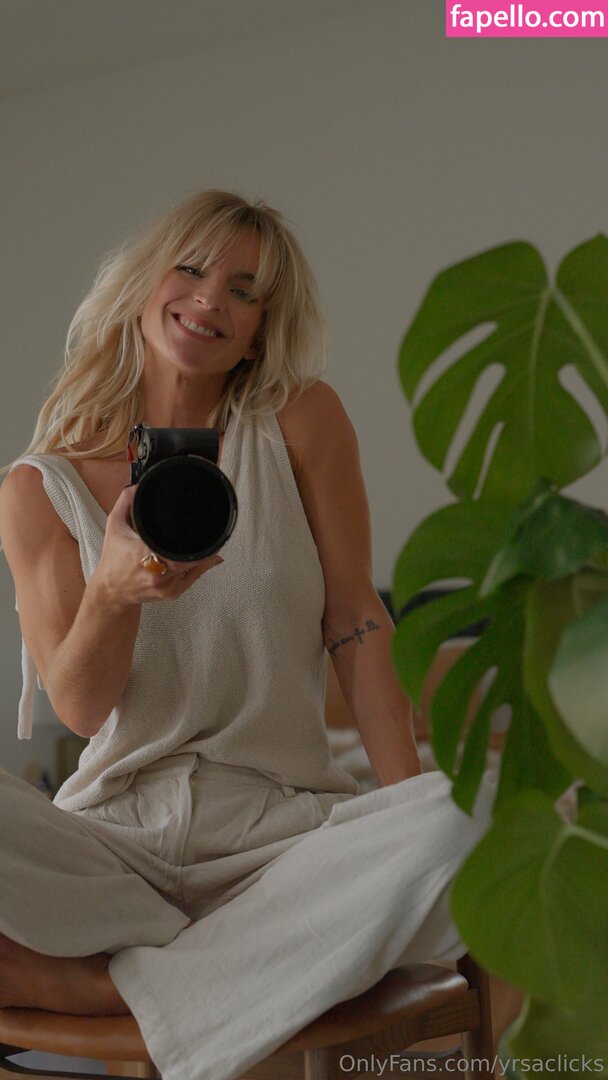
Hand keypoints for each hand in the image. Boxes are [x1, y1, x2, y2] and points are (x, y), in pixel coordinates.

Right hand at [89, 485, 223, 610]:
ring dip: (200, 553)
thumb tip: (138, 485)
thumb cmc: (113, 560)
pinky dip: (201, 566)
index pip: (175, 547)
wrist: (111, 591)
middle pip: (189, 556)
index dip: (189, 537)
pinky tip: (208, 557)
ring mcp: (166, 586)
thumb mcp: (114, 526)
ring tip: (205, 540)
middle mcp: (156, 574)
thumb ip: (125, 502)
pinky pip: (193, 578)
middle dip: (199, 543)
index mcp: (143, 555)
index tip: (196, 525)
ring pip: (194, 566)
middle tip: (206, 528)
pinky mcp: (171, 594)